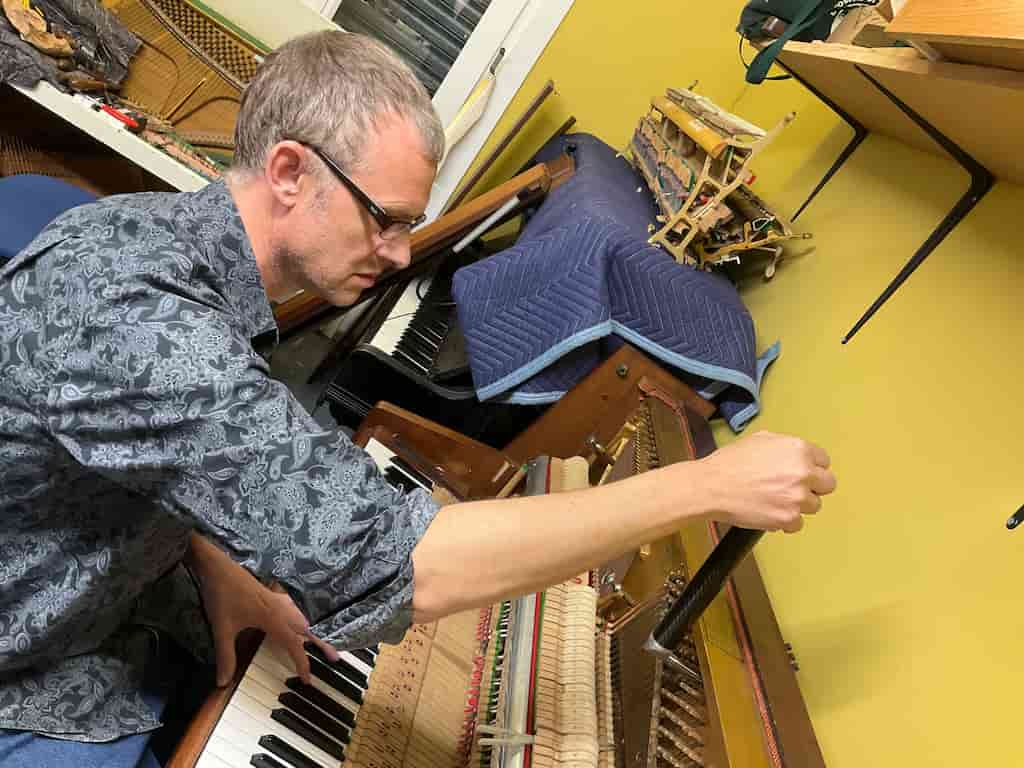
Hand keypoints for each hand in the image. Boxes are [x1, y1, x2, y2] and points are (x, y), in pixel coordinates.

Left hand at [185, 532, 339, 685]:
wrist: (218, 566)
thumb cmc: (222, 595)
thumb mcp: (222, 628)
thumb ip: (226, 656)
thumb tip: (224, 682)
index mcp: (273, 619)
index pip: (294, 644)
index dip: (302, 663)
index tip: (307, 679)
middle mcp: (280, 609)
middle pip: (307, 629)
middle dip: (321, 644)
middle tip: (334, 657)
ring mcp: (277, 600)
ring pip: (301, 618)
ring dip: (311, 631)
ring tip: (318, 642)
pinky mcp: (271, 594)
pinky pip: (293, 610)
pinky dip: (300, 620)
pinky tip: (294, 620)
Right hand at [699, 431, 836, 532]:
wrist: (711, 486)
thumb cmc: (730, 463)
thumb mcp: (759, 440)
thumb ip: (784, 447)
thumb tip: (794, 456)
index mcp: (798, 449)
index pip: (824, 461)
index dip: (812, 467)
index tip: (803, 473)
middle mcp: (803, 472)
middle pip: (828, 484)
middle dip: (813, 487)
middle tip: (794, 488)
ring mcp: (797, 497)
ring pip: (814, 506)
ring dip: (799, 505)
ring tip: (777, 501)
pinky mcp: (788, 518)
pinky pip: (798, 523)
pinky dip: (786, 521)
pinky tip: (771, 512)